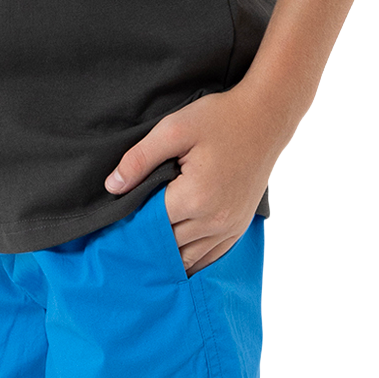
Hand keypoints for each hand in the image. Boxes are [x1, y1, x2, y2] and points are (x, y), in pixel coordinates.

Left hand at [105, 86, 287, 274]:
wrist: (266, 118)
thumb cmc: (219, 118)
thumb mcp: (174, 129)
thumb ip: (139, 159)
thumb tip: (112, 187)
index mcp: (194, 198)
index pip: (149, 226)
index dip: (132, 223)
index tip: (119, 220)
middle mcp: (213, 221)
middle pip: (166, 245)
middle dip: (148, 240)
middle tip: (128, 234)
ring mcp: (228, 228)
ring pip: (186, 259)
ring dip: (167, 255)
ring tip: (148, 247)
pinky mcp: (237, 229)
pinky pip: (208, 258)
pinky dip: (190, 260)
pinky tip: (174, 256)